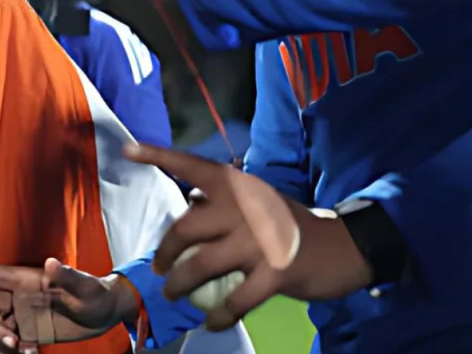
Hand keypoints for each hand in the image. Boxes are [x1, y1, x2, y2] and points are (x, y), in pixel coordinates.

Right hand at [0, 258, 135, 352]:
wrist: (108, 314)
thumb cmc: (98, 293)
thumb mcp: (86, 286)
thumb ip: (68, 276)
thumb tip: (50, 263)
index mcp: (26, 279)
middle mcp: (21, 297)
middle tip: (12, 343)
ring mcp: (26, 315)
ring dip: (4, 342)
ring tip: (26, 351)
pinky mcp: (33, 332)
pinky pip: (13, 343)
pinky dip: (18, 352)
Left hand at [125, 143, 373, 330]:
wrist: (343, 246)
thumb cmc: (289, 224)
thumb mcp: (257, 202)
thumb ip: (224, 203)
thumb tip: (188, 205)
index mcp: (238, 186)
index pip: (193, 166)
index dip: (159, 156)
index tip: (128, 149)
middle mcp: (244, 208)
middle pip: (185, 227)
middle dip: (165, 251)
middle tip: (159, 267)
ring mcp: (259, 241)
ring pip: (202, 265)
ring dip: (180, 284)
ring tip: (173, 293)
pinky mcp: (274, 273)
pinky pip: (236, 299)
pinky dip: (220, 314)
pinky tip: (211, 322)